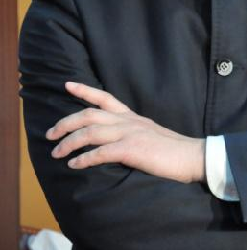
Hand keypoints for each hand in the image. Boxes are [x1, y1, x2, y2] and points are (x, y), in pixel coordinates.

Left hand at [46, 82, 205, 183]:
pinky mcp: (132, 149)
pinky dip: (84, 158)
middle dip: (66, 122)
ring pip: (90, 132)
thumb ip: (132, 132)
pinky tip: (74, 165)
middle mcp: (128, 120)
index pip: (104, 97)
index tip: (67, 84)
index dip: (84, 90)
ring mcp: (129, 133)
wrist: (192, 156)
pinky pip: (100, 152)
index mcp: (132, 116)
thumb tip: (115, 142)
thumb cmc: (173, 150)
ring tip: (56, 153)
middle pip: (89, 114)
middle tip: (50, 133)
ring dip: (69, 142)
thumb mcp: (150, 134)